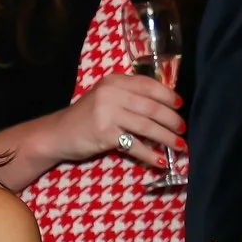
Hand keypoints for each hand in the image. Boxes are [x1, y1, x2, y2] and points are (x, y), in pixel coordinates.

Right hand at [55, 71, 182, 169]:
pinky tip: (161, 160)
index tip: (180, 106)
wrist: (58, 133)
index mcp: (116, 81)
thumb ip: (131, 97)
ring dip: (167, 138)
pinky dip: (150, 154)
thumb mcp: (107, 98)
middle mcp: (112, 93)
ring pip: (147, 126)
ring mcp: (107, 113)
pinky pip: (134, 145)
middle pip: (152, 107)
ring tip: (180, 146)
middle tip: (183, 130)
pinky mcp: (104, 133)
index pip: (149, 85)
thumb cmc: (88, 116)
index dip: (168, 95)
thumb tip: (166, 108)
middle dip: (172, 120)